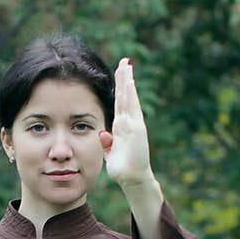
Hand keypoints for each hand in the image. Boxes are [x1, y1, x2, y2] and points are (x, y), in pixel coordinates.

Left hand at [99, 57, 154, 189]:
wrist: (132, 178)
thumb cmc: (122, 168)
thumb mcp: (110, 153)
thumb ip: (106, 143)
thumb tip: (102, 134)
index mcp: (121, 127)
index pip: (119, 103)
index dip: (118, 89)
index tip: (118, 74)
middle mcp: (128, 122)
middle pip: (125, 95)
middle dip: (124, 78)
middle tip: (124, 60)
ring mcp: (133, 123)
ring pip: (129, 97)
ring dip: (127, 80)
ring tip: (126, 64)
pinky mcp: (136, 127)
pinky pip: (132, 107)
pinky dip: (131, 94)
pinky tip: (129, 81)